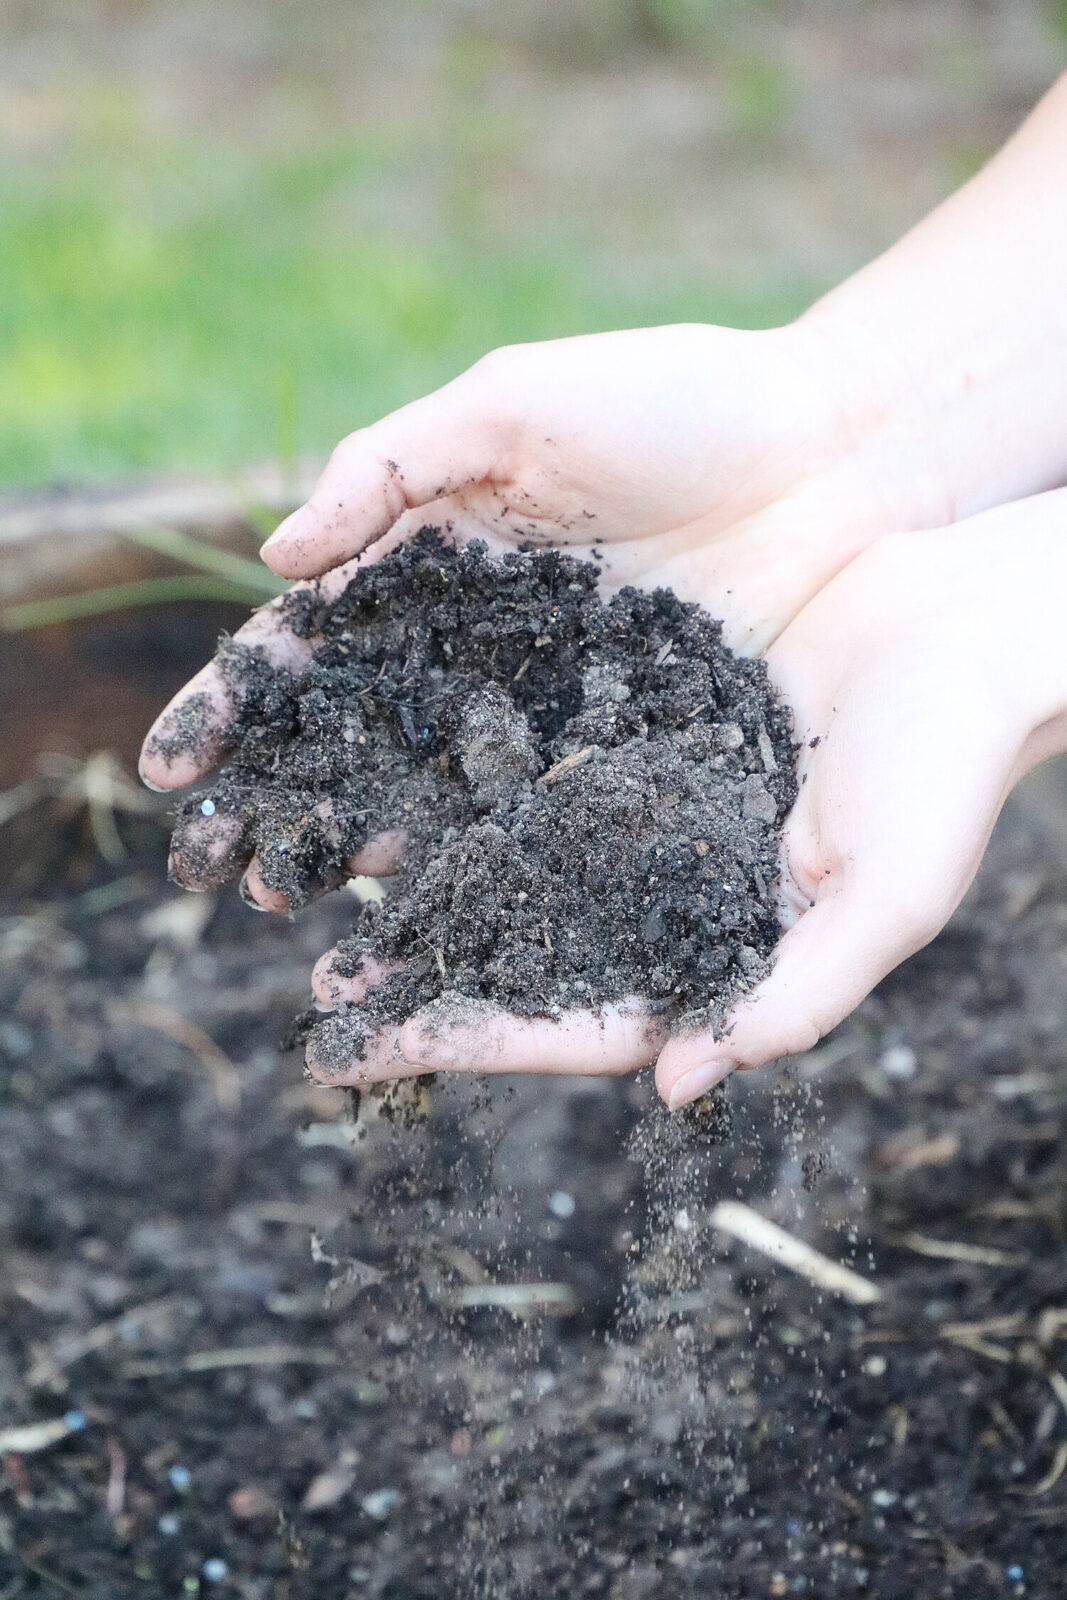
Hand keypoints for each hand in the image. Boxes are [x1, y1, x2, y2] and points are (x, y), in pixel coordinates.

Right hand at [141, 318, 935, 899]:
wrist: (831, 450)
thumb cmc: (676, 402)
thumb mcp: (514, 407)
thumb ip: (390, 468)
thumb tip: (278, 556)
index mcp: (435, 561)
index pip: (311, 646)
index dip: (240, 705)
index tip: (173, 765)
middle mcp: (479, 645)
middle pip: (355, 736)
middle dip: (281, 799)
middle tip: (219, 867)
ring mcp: (548, 701)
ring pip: (431, 787)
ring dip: (356, 844)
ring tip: (294, 898)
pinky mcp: (625, 744)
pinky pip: (533, 809)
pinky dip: (473, 853)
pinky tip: (420, 894)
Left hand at [305, 491, 1066, 1103]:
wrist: (964, 620)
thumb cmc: (950, 764)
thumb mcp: (885, 894)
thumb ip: (795, 996)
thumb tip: (674, 1092)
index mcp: (722, 950)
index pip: (581, 1020)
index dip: (476, 1041)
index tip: (365, 1055)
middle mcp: (671, 889)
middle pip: (529, 950)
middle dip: (428, 975)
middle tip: (318, 987)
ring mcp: (651, 809)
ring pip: (515, 856)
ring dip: (426, 875)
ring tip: (319, 884)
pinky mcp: (640, 728)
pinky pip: (533, 759)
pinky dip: (464, 775)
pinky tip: (390, 771)